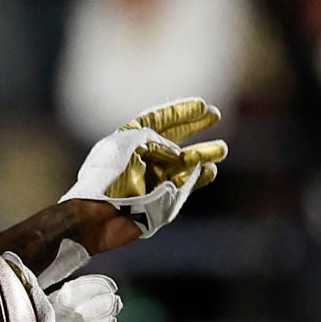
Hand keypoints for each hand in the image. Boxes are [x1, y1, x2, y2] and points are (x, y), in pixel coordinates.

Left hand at [66, 98, 227, 238]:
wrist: (98, 217)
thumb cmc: (109, 179)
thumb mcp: (129, 146)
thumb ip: (155, 141)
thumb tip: (177, 153)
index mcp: (129, 141)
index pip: (157, 120)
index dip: (178, 112)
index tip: (200, 105)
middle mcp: (141, 157)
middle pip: (173, 137)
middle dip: (194, 126)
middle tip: (215, 115)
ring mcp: (151, 178)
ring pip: (183, 162)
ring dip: (203, 153)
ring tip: (222, 149)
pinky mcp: (159, 198)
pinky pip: (184, 185)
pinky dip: (198, 178)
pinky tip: (211, 170)